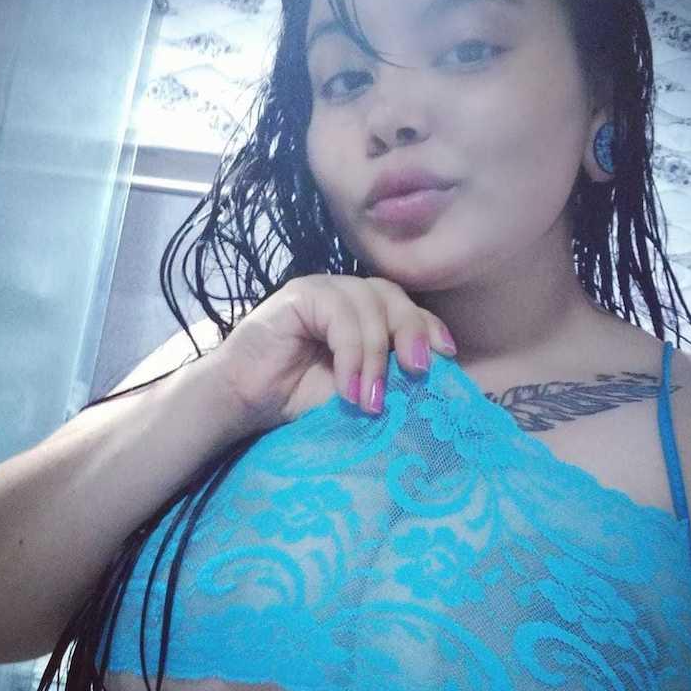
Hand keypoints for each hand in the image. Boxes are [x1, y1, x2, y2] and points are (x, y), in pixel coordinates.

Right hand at [207, 273, 457, 432]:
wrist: (244, 402)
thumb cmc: (298, 397)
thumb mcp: (356, 389)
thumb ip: (388, 378)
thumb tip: (431, 383)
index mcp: (364, 312)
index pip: (405, 307)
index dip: (428, 327)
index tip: (446, 357)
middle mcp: (346, 294)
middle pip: (392, 297)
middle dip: (411, 332)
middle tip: (418, 371)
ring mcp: (322, 289)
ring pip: (369, 305)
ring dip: (375, 355)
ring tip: (370, 399)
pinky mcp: (299, 294)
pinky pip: (339, 314)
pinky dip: (350, 352)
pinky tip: (348, 387)